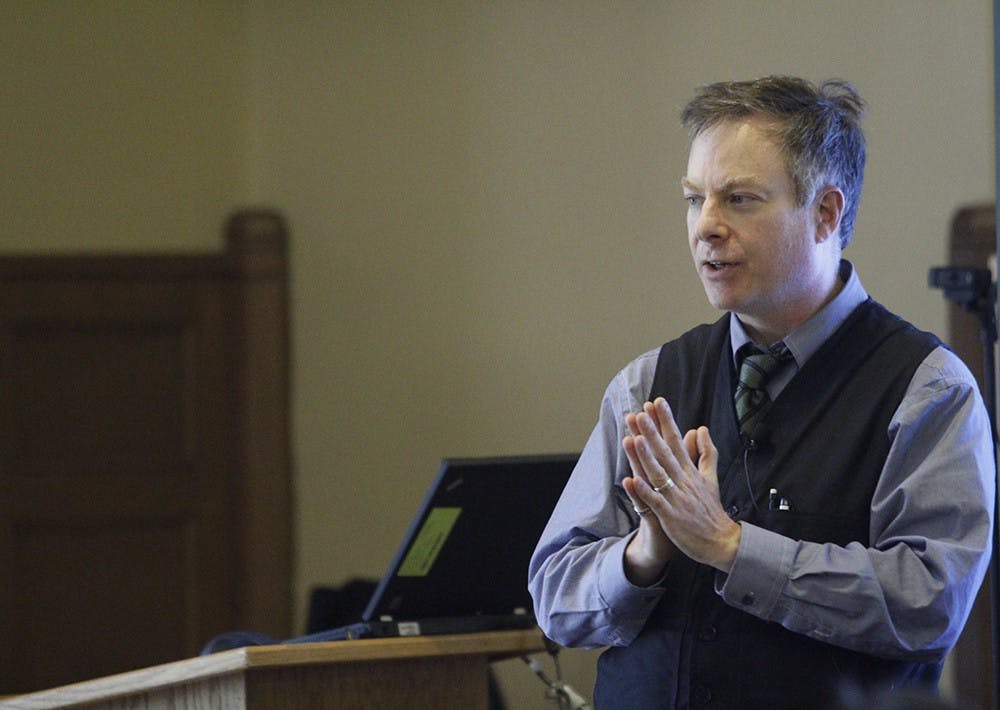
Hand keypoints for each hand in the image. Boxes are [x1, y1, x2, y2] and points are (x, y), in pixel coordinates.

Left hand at [622, 398, 740, 574]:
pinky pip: (655, 501)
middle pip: (666, 453)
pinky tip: (631, 480)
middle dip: (652, 432)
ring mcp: (676, 498)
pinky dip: (644, 491)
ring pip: (659, 474)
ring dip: (645, 456)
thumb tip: (701, 429)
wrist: (720, 542)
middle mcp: (683, 481)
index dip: (666, 421)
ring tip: (633, 438)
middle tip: (640, 413)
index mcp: (691, 472)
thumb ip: (706, 453)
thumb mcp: (711, 478)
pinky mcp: (670, 516)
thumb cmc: (711, 511)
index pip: (677, 441)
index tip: (657, 402)